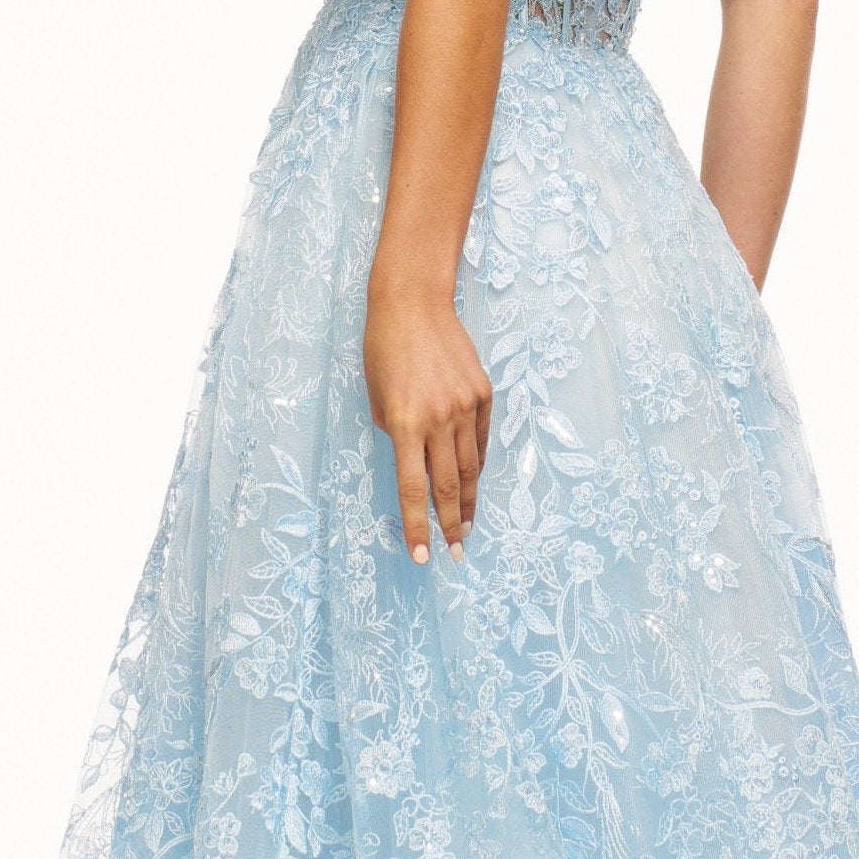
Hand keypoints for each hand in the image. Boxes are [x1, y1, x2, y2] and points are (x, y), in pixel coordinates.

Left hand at [362, 272, 491, 562]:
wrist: (414, 303)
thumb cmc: (383, 348)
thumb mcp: (376, 397)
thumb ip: (395, 433)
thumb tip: (413, 460)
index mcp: (404, 423)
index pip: (412, 489)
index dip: (417, 526)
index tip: (422, 555)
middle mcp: (438, 419)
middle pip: (448, 486)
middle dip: (450, 524)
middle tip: (456, 552)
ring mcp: (465, 406)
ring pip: (470, 467)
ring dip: (468, 501)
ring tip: (467, 527)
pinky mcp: (483, 393)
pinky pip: (480, 439)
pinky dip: (476, 464)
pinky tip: (473, 482)